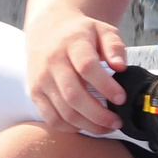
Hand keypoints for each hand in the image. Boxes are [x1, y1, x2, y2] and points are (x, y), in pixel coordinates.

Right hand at [26, 8, 127, 134]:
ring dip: (86, 124)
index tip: (122, 98)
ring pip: (62, 111)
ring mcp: (41, 80)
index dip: (105, 86)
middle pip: (73, 95)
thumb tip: (122, 66)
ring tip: (107, 127)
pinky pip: (50, 117)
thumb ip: (114, 46)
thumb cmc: (81, 33)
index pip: (87, 67)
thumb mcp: (103, 30)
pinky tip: (86, 126)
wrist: (47, 31)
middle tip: (117, 121)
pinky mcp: (35, 94)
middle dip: (98, 114)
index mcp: (72, 44)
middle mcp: (53, 63)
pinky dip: (69, 127)